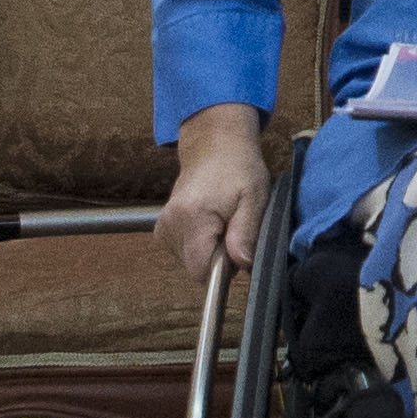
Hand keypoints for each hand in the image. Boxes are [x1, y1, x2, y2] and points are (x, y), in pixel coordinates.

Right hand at [161, 103, 270, 282]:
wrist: (215, 147)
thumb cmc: (239, 169)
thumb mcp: (254, 198)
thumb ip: (246, 233)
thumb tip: (242, 265)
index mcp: (192, 217)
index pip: (201, 270)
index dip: (223, 268)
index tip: (236, 248)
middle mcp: (170, 224)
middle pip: (196, 268)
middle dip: (218, 259)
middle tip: (233, 230)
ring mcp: (163, 226)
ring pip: (190, 261)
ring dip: (209, 251)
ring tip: (223, 223)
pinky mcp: (162, 229)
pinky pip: (182, 252)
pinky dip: (198, 245)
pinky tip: (209, 224)